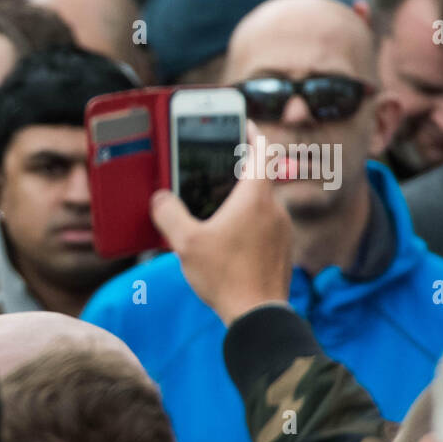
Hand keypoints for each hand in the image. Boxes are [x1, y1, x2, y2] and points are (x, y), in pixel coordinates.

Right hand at [150, 122, 292, 325]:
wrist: (257, 315)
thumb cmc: (225, 275)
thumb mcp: (185, 243)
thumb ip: (168, 214)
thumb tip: (159, 199)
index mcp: (255, 196)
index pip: (263, 150)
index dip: (253, 134)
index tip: (243, 126)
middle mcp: (275, 208)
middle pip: (260, 178)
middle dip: (239, 173)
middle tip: (216, 173)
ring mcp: (283, 231)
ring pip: (262, 205)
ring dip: (242, 203)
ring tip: (215, 212)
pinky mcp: (282, 251)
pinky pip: (264, 228)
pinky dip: (248, 226)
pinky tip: (227, 243)